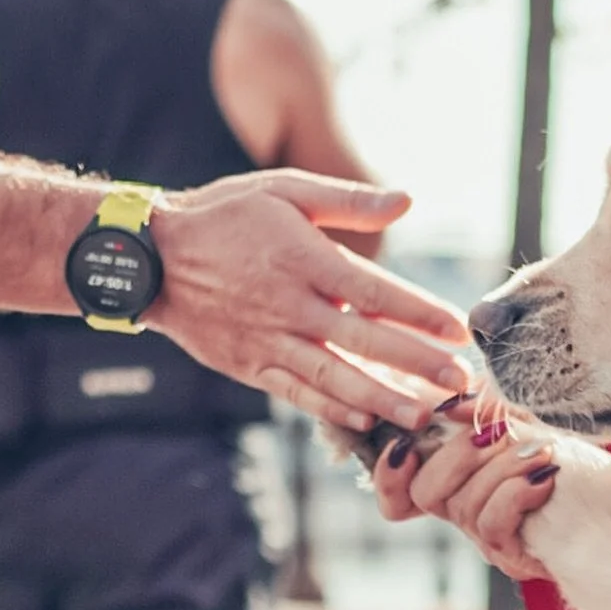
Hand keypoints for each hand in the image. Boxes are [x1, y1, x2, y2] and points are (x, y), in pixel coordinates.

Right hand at [145, 170, 470, 430]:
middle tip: (460, 382)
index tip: (457, 330)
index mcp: (304, 260)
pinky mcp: (251, 366)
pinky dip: (333, 409)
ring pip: (335, 378)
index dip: (419, 314)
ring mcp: (269, 341)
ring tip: (422, 415)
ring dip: (382, 399)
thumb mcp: (283, 190)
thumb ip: (347, 200)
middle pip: (364, 342)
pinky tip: (367, 419)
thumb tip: (407, 200)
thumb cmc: (224, 215)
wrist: (150, 257)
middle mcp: (290, 306)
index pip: (375, 293)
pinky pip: (298, 393)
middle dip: (417, 364)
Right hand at [372, 401, 559, 580]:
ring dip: (503, 466)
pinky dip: (516, 492)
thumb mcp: (534, 427)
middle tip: (499, 430)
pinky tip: (547, 475)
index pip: (401, 493)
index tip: (408, 443)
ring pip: (463, 505)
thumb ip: (490, 413)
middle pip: (426, 493)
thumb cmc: (585, 469)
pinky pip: (492, 525)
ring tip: (543, 449)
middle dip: (457, 453)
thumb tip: (453, 401)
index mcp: (463, 482)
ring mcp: (489, 539)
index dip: (390, 474)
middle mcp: (468, 514)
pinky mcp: (514, 557)